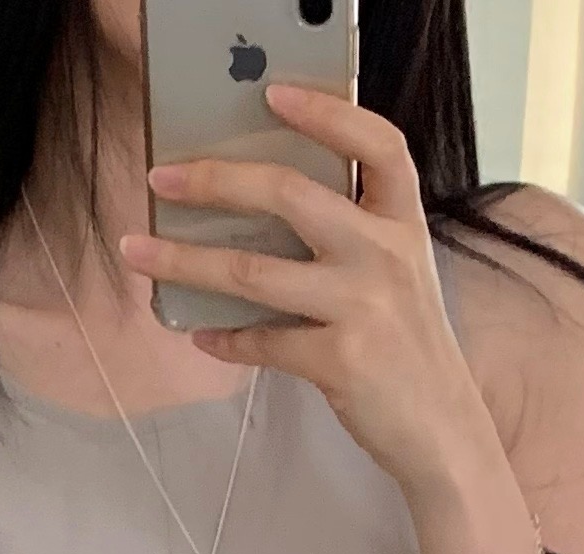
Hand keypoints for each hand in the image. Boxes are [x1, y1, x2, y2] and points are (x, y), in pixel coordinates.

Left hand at [122, 85, 504, 511]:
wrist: (443, 429)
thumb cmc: (408, 347)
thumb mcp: (399, 275)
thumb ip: (352, 237)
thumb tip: (259, 212)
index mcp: (403, 223)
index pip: (378, 144)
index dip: (328, 112)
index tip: (273, 95)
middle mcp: (385, 255)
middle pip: (290, 194)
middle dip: (215, 180)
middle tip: (162, 178)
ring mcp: (363, 307)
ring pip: (254, 272)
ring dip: (185, 261)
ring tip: (140, 253)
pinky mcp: (340, 360)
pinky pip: (262, 342)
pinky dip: (225, 339)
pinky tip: (200, 336)